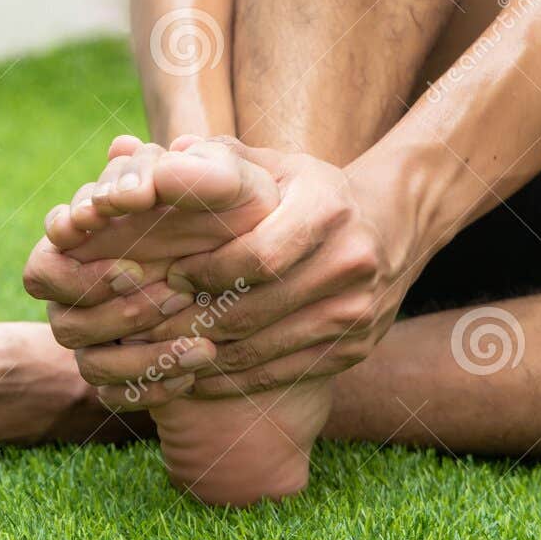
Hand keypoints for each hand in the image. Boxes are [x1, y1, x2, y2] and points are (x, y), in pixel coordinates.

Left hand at [71, 142, 417, 396]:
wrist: (392, 225)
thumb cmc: (308, 192)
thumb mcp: (274, 166)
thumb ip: (217, 162)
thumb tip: (155, 159)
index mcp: (328, 209)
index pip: (257, 256)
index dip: (205, 272)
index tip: (168, 274)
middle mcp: (351, 261)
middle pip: (257, 309)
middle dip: (194, 318)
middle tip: (148, 324)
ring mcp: (357, 311)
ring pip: (266, 348)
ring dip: (206, 355)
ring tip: (162, 351)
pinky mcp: (356, 348)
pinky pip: (284, 372)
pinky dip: (236, 379)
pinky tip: (198, 375)